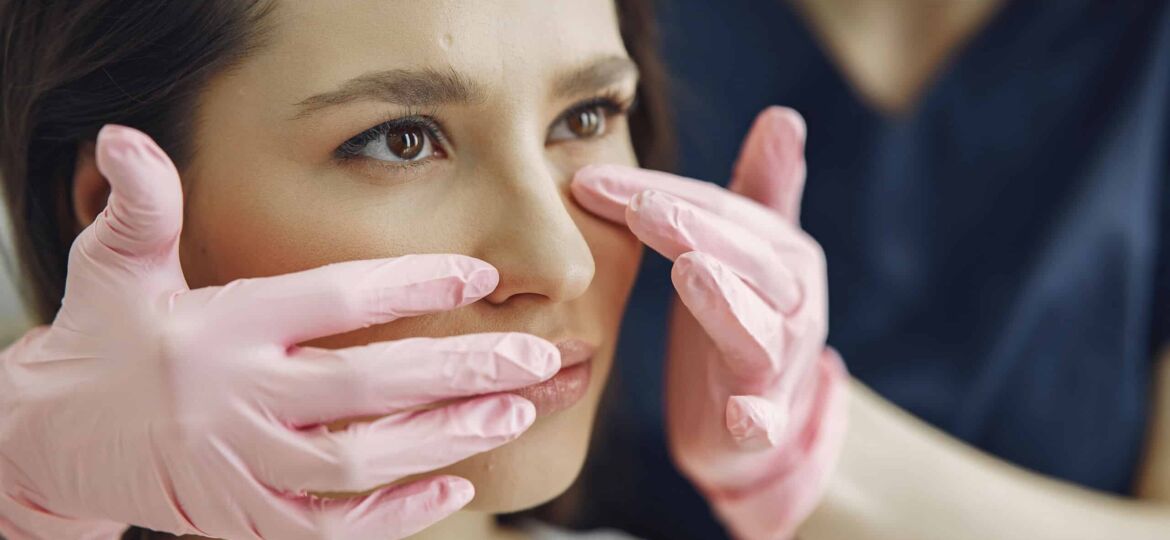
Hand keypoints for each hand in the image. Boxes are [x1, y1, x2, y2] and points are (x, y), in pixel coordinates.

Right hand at [0, 125, 558, 539]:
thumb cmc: (104, 340)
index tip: (481, 272)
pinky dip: (392, 516)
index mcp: (222, 328)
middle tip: (534, 358)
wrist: (54, 440)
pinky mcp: (245, 519)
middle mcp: (237, 399)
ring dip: (442, 440)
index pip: (331, 300)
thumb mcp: (112, 268)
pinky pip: (328, 526)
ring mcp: (242, 466)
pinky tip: (454, 488)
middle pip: (364, 388)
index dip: (410, 283)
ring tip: (514, 414)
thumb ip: (144, 210)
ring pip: (357, 462)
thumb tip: (129, 139)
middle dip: (457, 372)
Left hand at [572, 107, 847, 539]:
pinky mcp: (765, 422)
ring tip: (692, 274)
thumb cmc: (739, 320)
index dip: (662, 192)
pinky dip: (758, 420)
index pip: (722, 213)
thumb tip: (785, 115)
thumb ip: (763, 188)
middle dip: (697, 231)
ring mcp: (781, 366)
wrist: (749, 421)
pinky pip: (765, 422)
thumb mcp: (748, 251)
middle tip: (645, 209)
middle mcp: (791, 305)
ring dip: (727, 305)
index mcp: (782, 257)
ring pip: (759, 332)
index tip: (591, 180)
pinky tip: (743, 417)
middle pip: (749, 261)